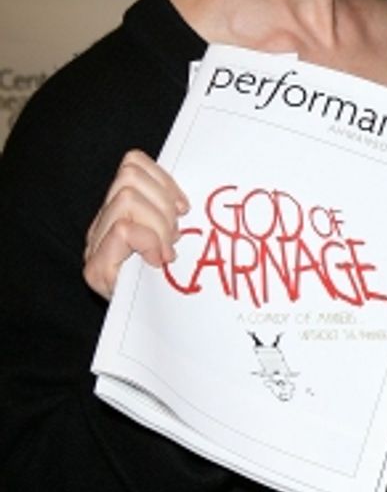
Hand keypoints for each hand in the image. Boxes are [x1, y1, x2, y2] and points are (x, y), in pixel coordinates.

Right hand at [83, 151, 188, 300]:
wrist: (149, 328)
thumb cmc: (167, 284)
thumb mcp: (174, 239)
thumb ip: (172, 215)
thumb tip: (187, 202)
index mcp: (120, 211)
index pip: (134, 164)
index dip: (164, 180)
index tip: (184, 208)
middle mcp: (102, 223)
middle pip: (130, 177)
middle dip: (163, 205)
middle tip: (175, 237)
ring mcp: (95, 244)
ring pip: (126, 197)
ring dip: (158, 224)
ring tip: (166, 250)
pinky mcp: (96, 268)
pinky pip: (123, 230)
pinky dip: (148, 241)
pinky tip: (158, 260)